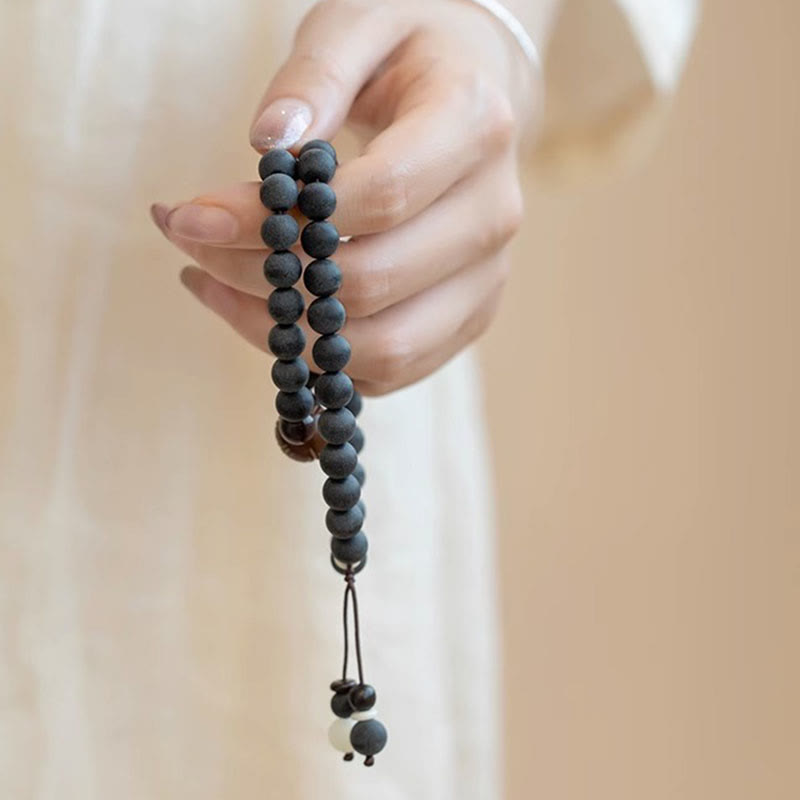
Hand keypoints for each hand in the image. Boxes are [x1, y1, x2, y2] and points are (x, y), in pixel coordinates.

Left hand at [151, 0, 539, 394]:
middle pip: (371, 281)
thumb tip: (268, 146)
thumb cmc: (405, 57)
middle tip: (193, 243)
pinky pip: (389, 369)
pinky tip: (270, 315)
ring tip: (217, 283)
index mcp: (475, 128)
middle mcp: (493, 214)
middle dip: (262, 276)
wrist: (471, 101)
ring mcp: (484, 278)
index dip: (277, 220)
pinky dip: (318, 359)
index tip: (193, 214)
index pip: (379, 197)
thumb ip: (314, 76)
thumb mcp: (358, 25)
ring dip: (284, 331)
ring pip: (381, 347)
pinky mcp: (466, 318)